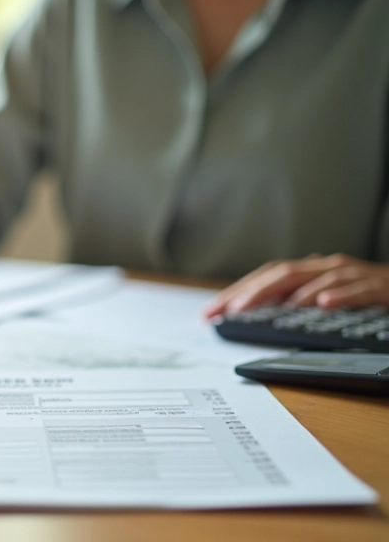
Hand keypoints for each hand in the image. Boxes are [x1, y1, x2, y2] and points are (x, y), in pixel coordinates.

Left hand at [204, 254, 388, 318]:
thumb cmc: (365, 292)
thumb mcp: (325, 296)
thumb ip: (294, 301)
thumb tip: (255, 314)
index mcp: (311, 271)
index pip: (266, 276)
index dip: (237, 292)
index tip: (211, 312)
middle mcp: (327, 267)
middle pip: (282, 274)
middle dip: (250, 292)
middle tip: (226, 310)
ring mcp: (352, 275)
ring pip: (313, 278)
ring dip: (283, 294)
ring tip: (255, 309)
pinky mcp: (378, 287)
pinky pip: (356, 290)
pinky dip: (338, 295)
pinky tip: (322, 305)